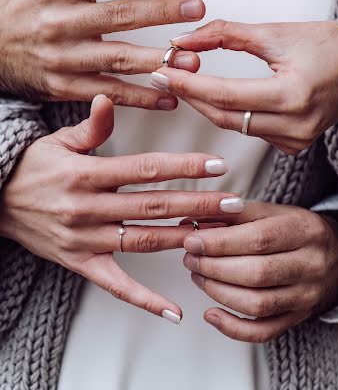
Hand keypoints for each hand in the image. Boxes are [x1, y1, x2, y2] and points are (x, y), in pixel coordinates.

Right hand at [0, 0, 204, 107]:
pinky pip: (108, 93)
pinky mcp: (66, 87)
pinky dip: (139, 97)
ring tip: (192, 60)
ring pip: (116, 59)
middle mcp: (62, 21)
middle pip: (118, 15)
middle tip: (197, 8)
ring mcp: (64, 57)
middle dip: (160, 12)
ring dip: (156, 60)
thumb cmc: (27, 1)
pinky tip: (169, 96)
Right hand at [0, 94, 243, 321]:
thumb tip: (108, 99)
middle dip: (197, 205)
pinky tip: (174, 310)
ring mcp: (85, 239)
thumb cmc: (32, 168)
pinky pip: (116, 285)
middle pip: (152, 206)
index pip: (145, 170)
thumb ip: (91, 126)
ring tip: (219, 237)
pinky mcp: (80, 263)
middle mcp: (88, 208)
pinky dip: (145, 300)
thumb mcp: (58, 141)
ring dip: (183, 239)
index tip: (216, 166)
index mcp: (86, 174)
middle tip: (233, 204)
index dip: (183, 167)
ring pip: (142, 241)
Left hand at [151, 19, 337, 152]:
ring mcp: (295, 140)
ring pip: (234, 125)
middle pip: (224, 115)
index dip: (188, 84)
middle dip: (190, 95)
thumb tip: (184, 39)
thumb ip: (225, 34)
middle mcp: (295, 125)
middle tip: (165, 75)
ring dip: (207, 104)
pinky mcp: (293, 145)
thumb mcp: (276, 32)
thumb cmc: (329, 44)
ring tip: (186, 79)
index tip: (162, 71)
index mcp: (293, 95)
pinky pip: (250, 130)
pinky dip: (230, 113)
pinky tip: (216, 96)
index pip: (225, 95)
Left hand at [181, 202, 337, 341]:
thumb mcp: (273, 212)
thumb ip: (234, 214)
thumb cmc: (296, 229)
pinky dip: (233, 327)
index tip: (192, 239)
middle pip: (256, 273)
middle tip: (190, 257)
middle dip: (214, 266)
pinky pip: (263, 331)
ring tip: (198, 275)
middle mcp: (310, 265)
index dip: (221, 241)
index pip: (259, 239)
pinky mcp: (298, 318)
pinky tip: (211, 313)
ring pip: (257, 304)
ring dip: (218, 292)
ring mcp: (306, 296)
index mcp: (305, 231)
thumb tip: (192, 220)